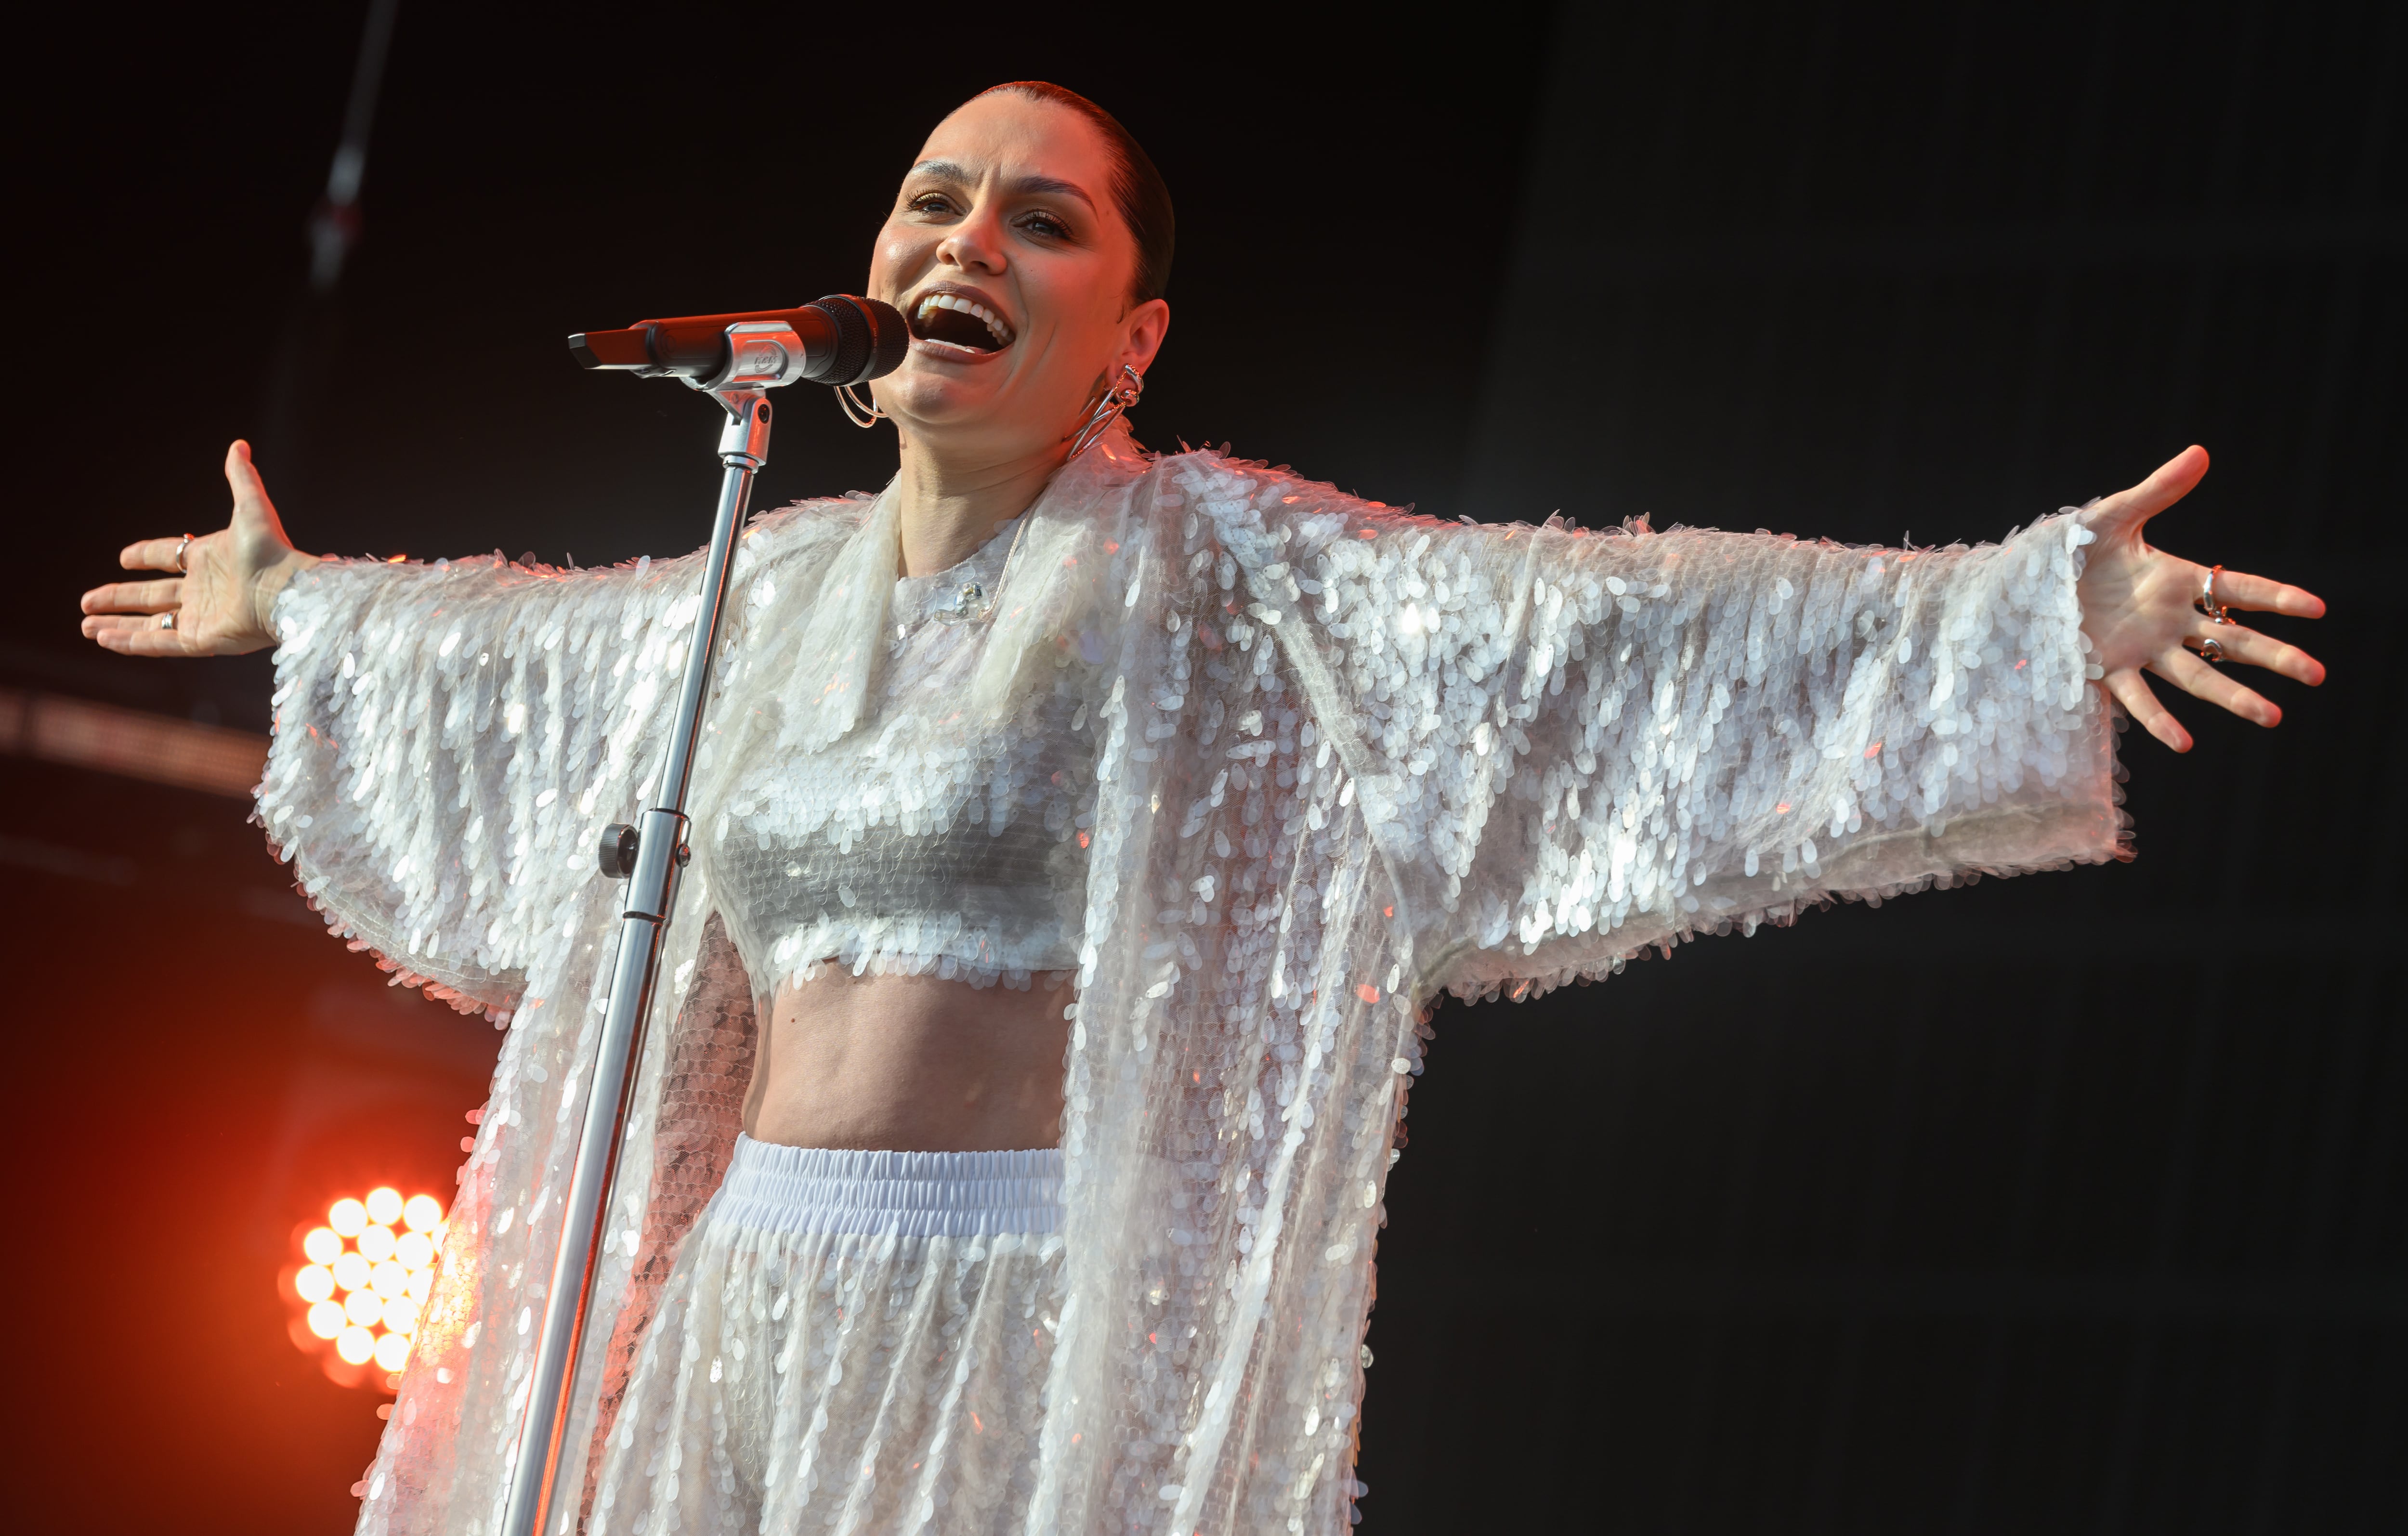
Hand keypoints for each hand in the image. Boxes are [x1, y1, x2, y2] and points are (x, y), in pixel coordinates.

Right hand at [80, 440, 319, 656]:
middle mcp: (203, 590)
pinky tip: (103, 639)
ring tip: (85, 627)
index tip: (123, 558)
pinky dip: (130, 642)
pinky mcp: (202, 640)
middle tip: (86, 601)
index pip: (168, 557)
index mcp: (210, 560)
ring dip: (117, 624)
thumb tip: (238, 445)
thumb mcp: (251, 506)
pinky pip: (159, 643)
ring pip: (150, 623)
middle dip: (118, 599)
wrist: (287, 590)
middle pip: (151, 596)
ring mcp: (202, 617)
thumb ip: (241, 477)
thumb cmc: (271, 550)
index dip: (145, 557)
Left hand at [2075, 445, 2324, 751]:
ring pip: (2198, 676)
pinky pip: (2139, 698)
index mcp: (2178, 580)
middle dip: (2275, 656)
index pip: (2241, 589)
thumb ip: (2159, 490)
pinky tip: (2183, 742)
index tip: (2316, 608)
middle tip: (2316, 675)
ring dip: (2234, 697)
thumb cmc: (2074, 545)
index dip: (2277, 597)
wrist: (2025, 580)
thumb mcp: (2115, 515)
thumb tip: (2200, 453)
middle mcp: (2169, 620)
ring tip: (2272, 716)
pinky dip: (2159, 720)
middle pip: (2234, 640)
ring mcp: (2144, 648)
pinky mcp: (2109, 669)